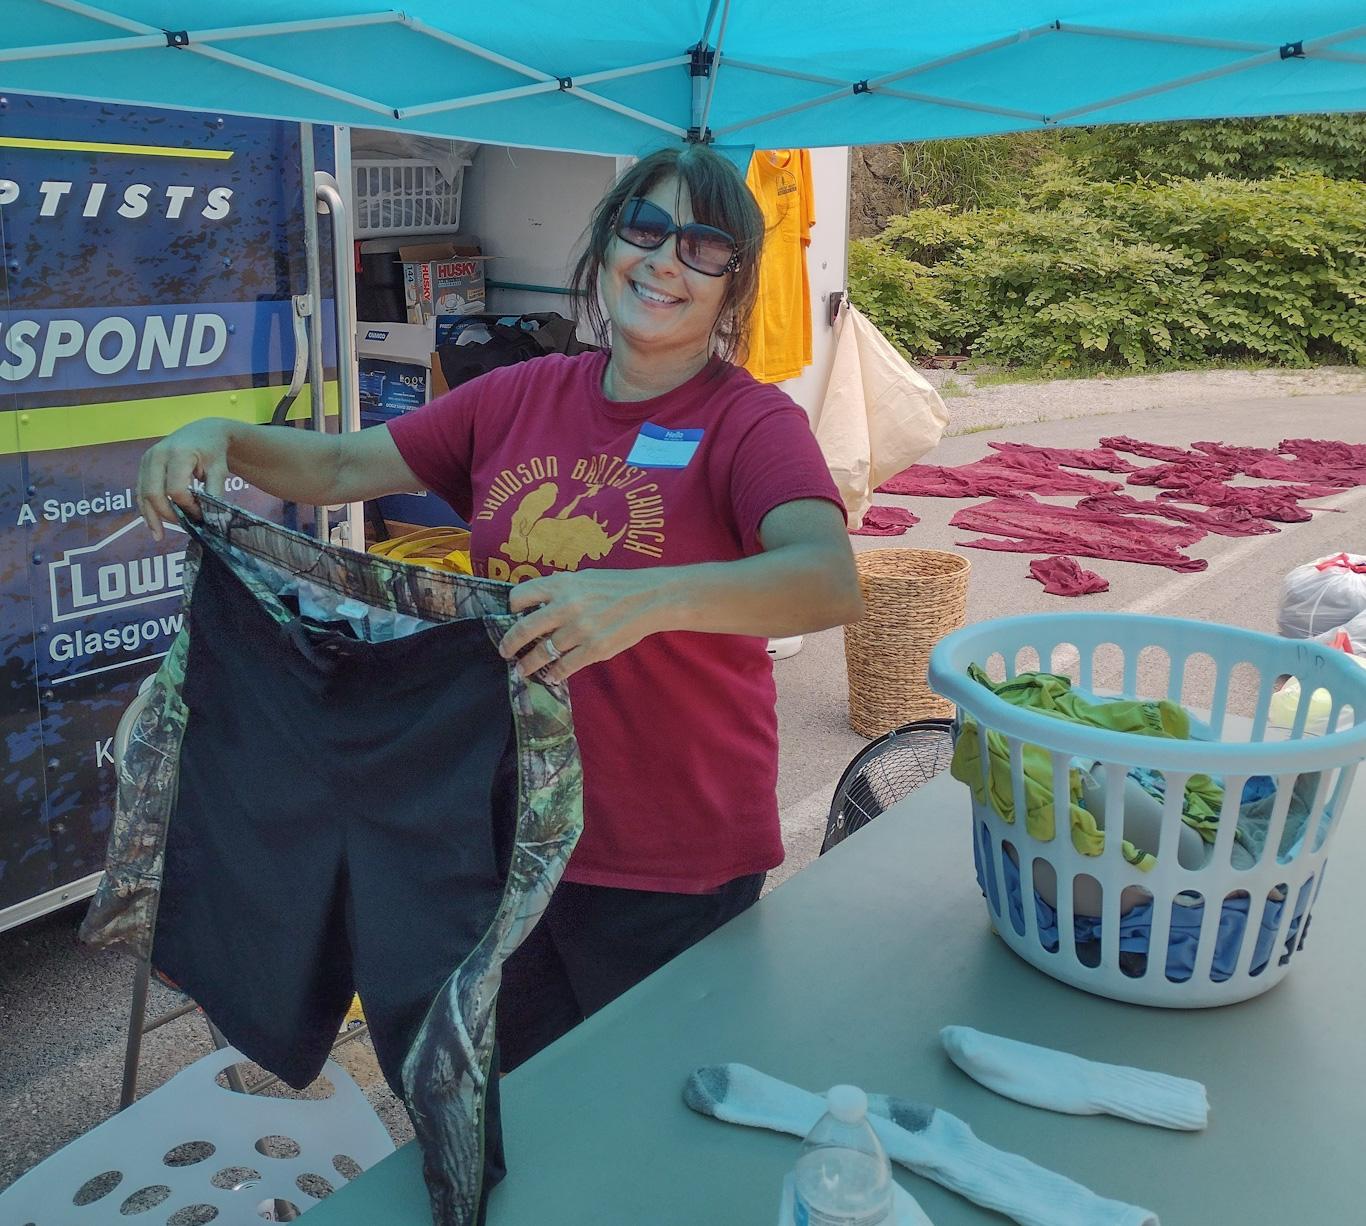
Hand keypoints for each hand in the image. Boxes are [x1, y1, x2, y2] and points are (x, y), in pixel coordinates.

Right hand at [137, 419, 233, 540]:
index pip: (177, 489)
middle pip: (154, 492)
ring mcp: (147, 458)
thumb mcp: (219, 471)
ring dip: (150, 516)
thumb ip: (214, 494)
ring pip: (142, 493)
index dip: (188, 507)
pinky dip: (145, 507)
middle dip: (166, 514)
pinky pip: (140, 490)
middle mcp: (157, 454)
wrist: (203, 432)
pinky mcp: (143, 464)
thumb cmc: (213, 452)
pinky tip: (151, 524)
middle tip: (183, 527)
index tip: (201, 515)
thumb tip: (211, 521)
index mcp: (179, 454)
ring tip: (158, 535)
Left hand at [498, 569, 664, 682]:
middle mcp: (566, 606)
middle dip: (509, 644)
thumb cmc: (618, 586)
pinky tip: (551, 676)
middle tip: (505, 652)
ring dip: (529, 664)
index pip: (520, 597)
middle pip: (524, 629)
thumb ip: (560, 589)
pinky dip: (554, 674)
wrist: (651, 598)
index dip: (513, 608)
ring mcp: (580, 630)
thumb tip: (537, 602)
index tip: (513, 616)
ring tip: (523, 669)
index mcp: (562, 584)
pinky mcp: (594, 649)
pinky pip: (565, 666)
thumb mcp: (585, 577)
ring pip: (542, 652)